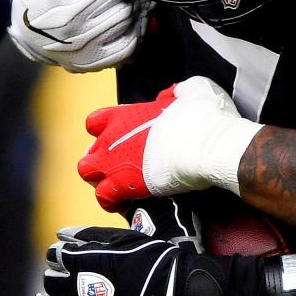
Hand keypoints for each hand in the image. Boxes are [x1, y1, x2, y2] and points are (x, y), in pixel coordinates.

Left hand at [38, 224, 201, 295]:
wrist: (180, 293)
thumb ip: (90, 235)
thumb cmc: (157, 261)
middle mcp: (79, 288)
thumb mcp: (125, 239)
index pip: (56, 256)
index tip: (67, 257)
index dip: (60, 255)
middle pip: (51, 282)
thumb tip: (62, 233)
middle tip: (61, 279)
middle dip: (55, 278)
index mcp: (84, 261)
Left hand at [78, 76, 263, 210]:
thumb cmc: (203, 118)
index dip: (105, 132)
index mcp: (125, 115)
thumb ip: (175, 93)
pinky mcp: (123, 186)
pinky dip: (111, 201)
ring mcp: (114, 163)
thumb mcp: (192, 92)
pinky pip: (104, 197)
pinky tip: (124, 203)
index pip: (96, 121)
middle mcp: (112, 138)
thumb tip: (171, 96)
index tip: (120, 139)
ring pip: (87, 173)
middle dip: (101, 160)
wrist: (207, 147)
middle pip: (90, 152)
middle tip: (120, 168)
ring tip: (119, 186)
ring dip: (100, 180)